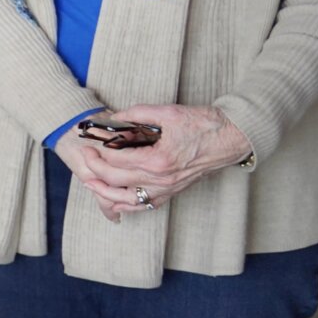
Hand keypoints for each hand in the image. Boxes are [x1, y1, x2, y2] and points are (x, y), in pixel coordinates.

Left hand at [62, 105, 251, 220]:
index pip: (117, 161)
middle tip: (85, 157)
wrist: (233, 137)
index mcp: (158, 160)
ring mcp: (168, 189)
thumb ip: (136, 113)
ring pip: (128, 201)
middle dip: (95, 170)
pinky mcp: (173, 191)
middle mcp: (162, 180)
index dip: (99, 152)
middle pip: (117, 181)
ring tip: (90, 184)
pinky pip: (145, 205)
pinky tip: (114, 199)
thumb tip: (114, 117)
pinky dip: (127, 205)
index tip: (89, 143)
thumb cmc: (204, 124)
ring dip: (105, 194)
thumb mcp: (168, 112)